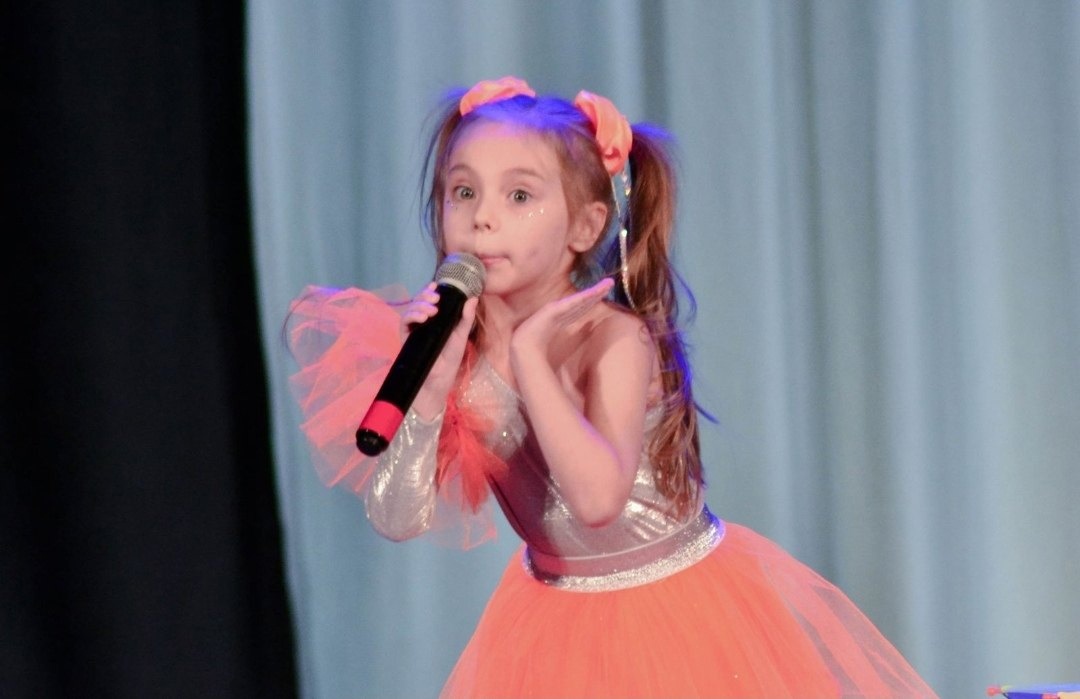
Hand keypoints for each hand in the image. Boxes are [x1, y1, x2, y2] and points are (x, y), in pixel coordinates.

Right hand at [400, 282, 477, 417]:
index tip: (436, 285)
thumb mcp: (461, 336)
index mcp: (436, 319)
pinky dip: (412, 316)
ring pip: (411, 309)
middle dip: (425, 296)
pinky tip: (422, 318)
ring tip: (432, 311)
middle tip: (435, 299)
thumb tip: (473, 298)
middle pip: (419, 301)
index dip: (430, 291)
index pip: (430, 300)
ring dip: (420, 305)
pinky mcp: (405, 337)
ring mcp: (413, 329)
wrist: (438, 379)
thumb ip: (465, 317)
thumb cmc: (450, 359)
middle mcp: (423, 322)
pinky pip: (404, 321)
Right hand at [510, 277, 614, 363]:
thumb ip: (566, 339)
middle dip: (597, 292)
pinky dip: (584, 298)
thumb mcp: (556, 343)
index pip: (579, 307)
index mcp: (560, 318)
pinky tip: (595, 292)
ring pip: (581, 299)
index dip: (591, 299)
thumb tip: (580, 338)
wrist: (523, 349)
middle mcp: (560, 311)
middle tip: (610, 283)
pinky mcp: (553, 310)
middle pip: (582, 300)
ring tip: (608, 284)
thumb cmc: (535, 348)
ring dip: (595, 291)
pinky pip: (572, 303)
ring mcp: (556, 309)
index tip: (603, 293)